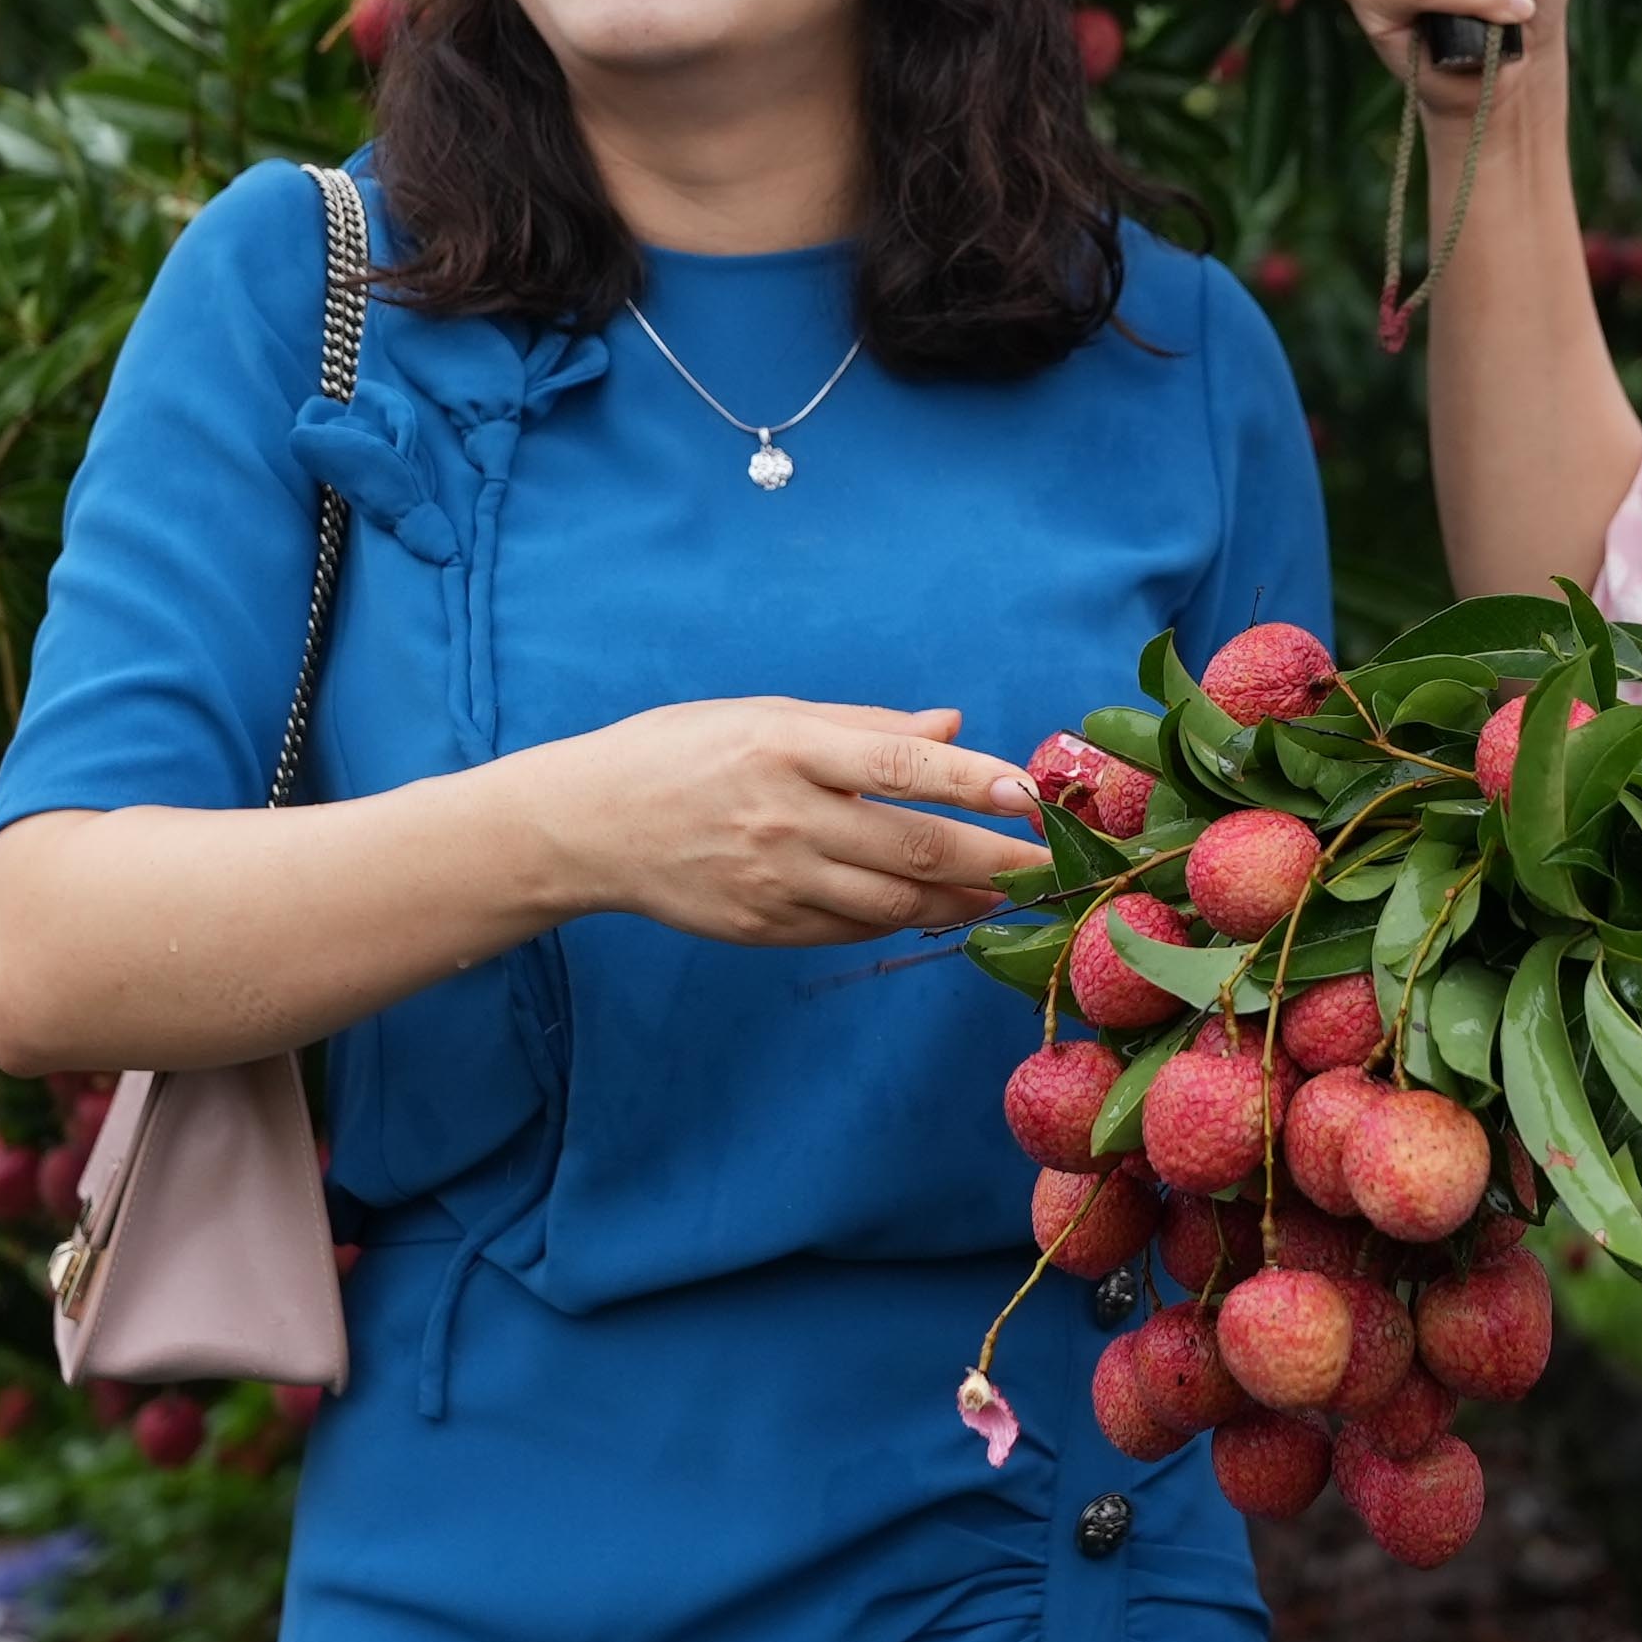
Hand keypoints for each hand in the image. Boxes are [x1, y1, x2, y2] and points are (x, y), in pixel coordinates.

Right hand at [514, 698, 1049, 945]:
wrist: (588, 823)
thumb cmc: (686, 750)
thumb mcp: (769, 714)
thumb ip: (867, 726)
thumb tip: (954, 726)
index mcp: (789, 747)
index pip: (901, 765)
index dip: (973, 781)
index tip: (1030, 794)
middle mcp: (786, 816)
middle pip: (913, 846)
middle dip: (996, 858)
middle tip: (1052, 864)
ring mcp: (774, 880)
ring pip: (894, 901)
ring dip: (963, 899)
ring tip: (1007, 891)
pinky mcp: (762, 927)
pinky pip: (853, 928)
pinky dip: (902, 917)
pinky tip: (934, 905)